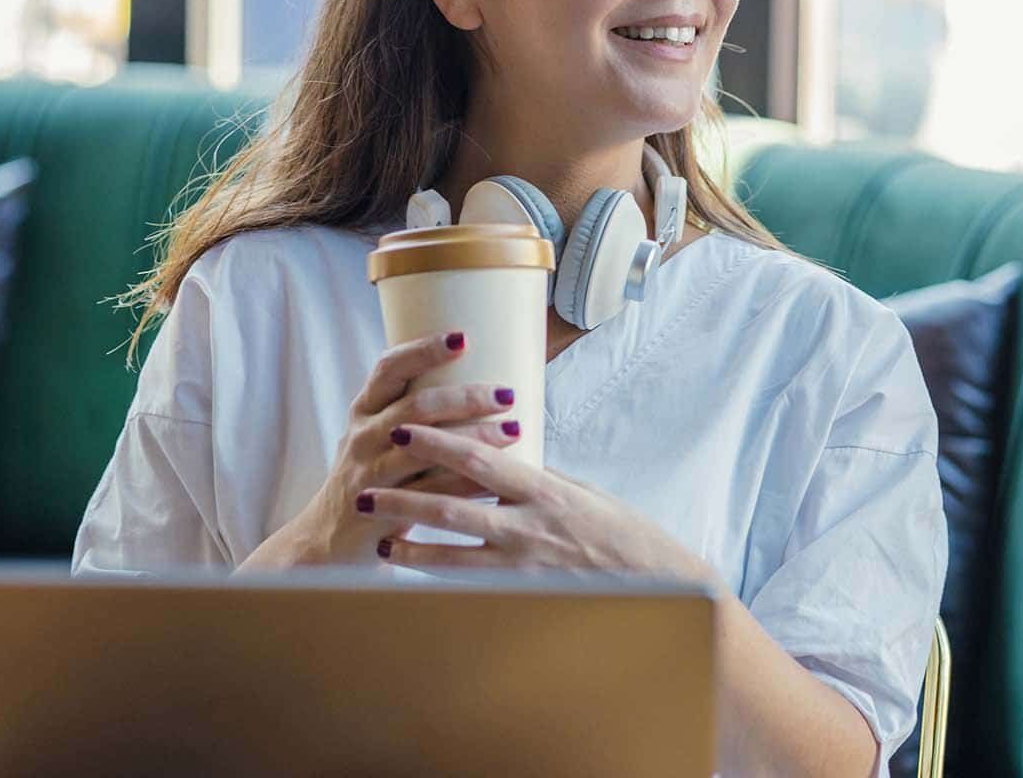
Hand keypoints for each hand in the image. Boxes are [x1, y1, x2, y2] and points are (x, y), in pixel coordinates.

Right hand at [236, 329, 520, 571]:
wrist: (329, 536)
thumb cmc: (370, 474)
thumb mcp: (377, 435)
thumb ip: (412, 410)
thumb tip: (477, 379)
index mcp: (364, 409)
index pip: (390, 367)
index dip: (423, 350)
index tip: (463, 337)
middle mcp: (363, 435)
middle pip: (415, 406)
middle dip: (465, 397)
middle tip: (506, 393)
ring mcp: (368, 471)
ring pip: (425, 449)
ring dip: (473, 439)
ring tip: (514, 430)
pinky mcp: (381, 506)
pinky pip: (429, 492)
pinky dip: (466, 484)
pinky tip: (497, 478)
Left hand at [359, 421, 715, 584]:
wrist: (656, 582)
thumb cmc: (618, 532)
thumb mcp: (581, 492)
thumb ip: (538, 477)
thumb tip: (503, 453)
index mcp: (544, 491)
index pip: (482, 460)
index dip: (439, 442)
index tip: (404, 427)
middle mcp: (530, 526)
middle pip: (455, 506)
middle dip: (407, 494)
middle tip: (366, 485)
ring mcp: (525, 565)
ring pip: (453, 555)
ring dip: (411, 544)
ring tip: (378, 535)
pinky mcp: (524, 595)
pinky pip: (471, 585)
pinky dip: (438, 576)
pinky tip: (413, 571)